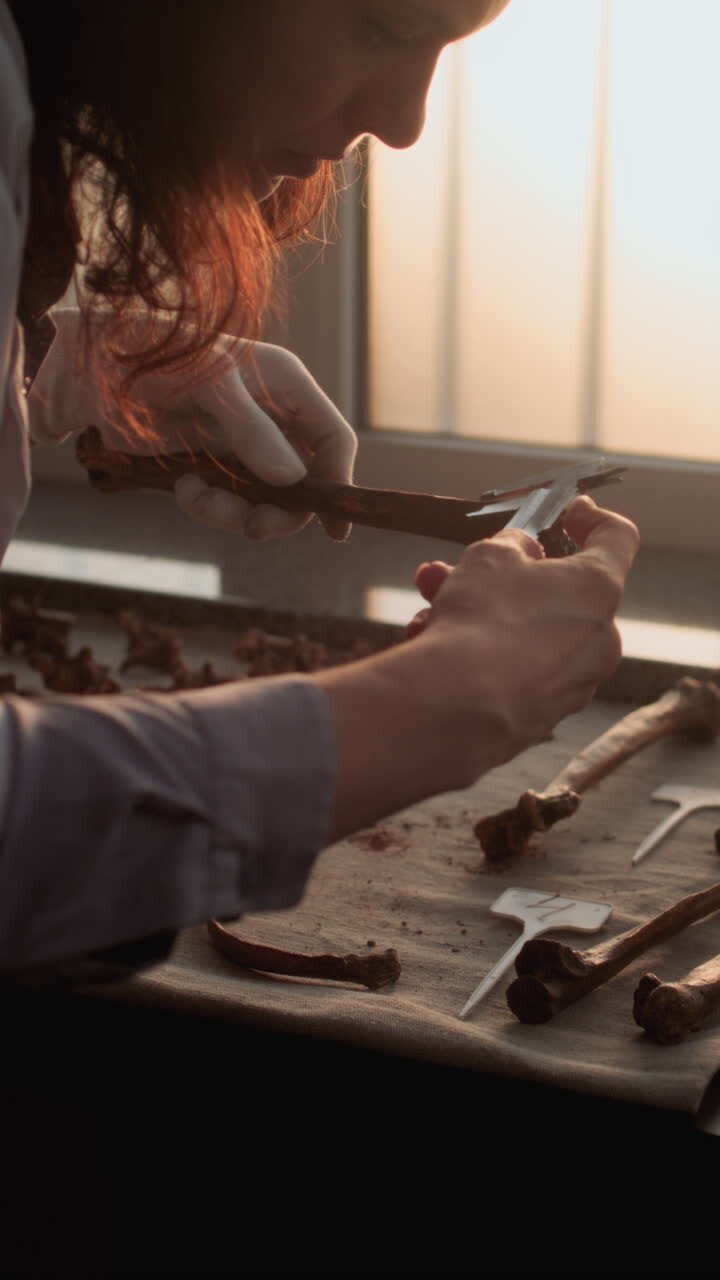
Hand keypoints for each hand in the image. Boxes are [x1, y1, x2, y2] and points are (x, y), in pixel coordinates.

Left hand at [27, 307, 356, 539]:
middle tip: (253, 527)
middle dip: (279, 510)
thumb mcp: (205, 384)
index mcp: (285, 386)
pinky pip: (230, 506)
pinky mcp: (213, 467)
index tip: (333, 527)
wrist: (90, 372)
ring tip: (196, 497)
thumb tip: (292, 479)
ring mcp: (242, 446)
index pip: (332, 440)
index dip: (339, 482)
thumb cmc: (152, 357)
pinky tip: (182, 487)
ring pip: (265, 503)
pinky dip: (208, 507)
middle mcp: (271, 417)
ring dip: (235, 513)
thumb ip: (248, 428)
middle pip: (304, 484)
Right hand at [315, 495, 638, 840]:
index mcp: (599, 589)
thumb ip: (514, 546)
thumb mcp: (491, 556)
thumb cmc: (481, 619)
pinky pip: (512, 673)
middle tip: (458, 568)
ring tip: (428, 605)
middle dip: (503, 578)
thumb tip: (524, 553)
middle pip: (556, 594)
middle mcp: (598, 641)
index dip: (594, 517)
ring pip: (526, 635)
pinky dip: (481, 656)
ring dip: (479, 614)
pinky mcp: (541, 719)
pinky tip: (432, 646)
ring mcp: (572, 685)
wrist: (457, 708)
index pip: (617, 539)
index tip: (571, 510)